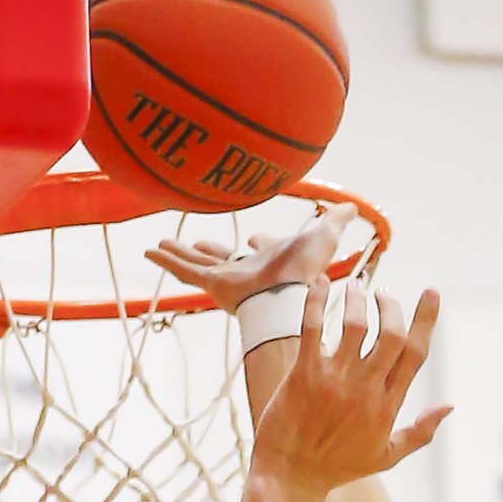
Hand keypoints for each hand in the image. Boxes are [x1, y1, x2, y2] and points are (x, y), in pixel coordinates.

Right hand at [147, 204, 357, 312]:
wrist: (289, 295)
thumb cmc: (306, 272)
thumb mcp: (324, 237)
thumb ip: (336, 221)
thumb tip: (353, 206)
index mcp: (270, 260)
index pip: (262, 250)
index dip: (261, 243)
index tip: (256, 239)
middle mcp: (246, 270)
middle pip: (223, 257)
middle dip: (210, 250)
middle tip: (196, 243)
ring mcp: (226, 278)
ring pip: (196, 262)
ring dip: (179, 253)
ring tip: (159, 245)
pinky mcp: (212, 283)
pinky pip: (184, 270)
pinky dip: (166, 261)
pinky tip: (149, 251)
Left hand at [247, 278, 449, 497]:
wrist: (290, 480)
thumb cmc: (337, 468)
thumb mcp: (386, 456)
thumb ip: (420, 431)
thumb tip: (449, 406)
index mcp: (387, 406)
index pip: (415, 354)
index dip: (426, 319)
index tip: (430, 293)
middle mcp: (365, 390)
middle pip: (391, 333)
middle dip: (392, 305)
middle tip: (384, 293)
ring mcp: (334, 381)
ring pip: (356, 323)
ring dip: (358, 297)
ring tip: (355, 289)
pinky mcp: (303, 376)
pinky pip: (312, 327)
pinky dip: (317, 300)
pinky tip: (321, 282)